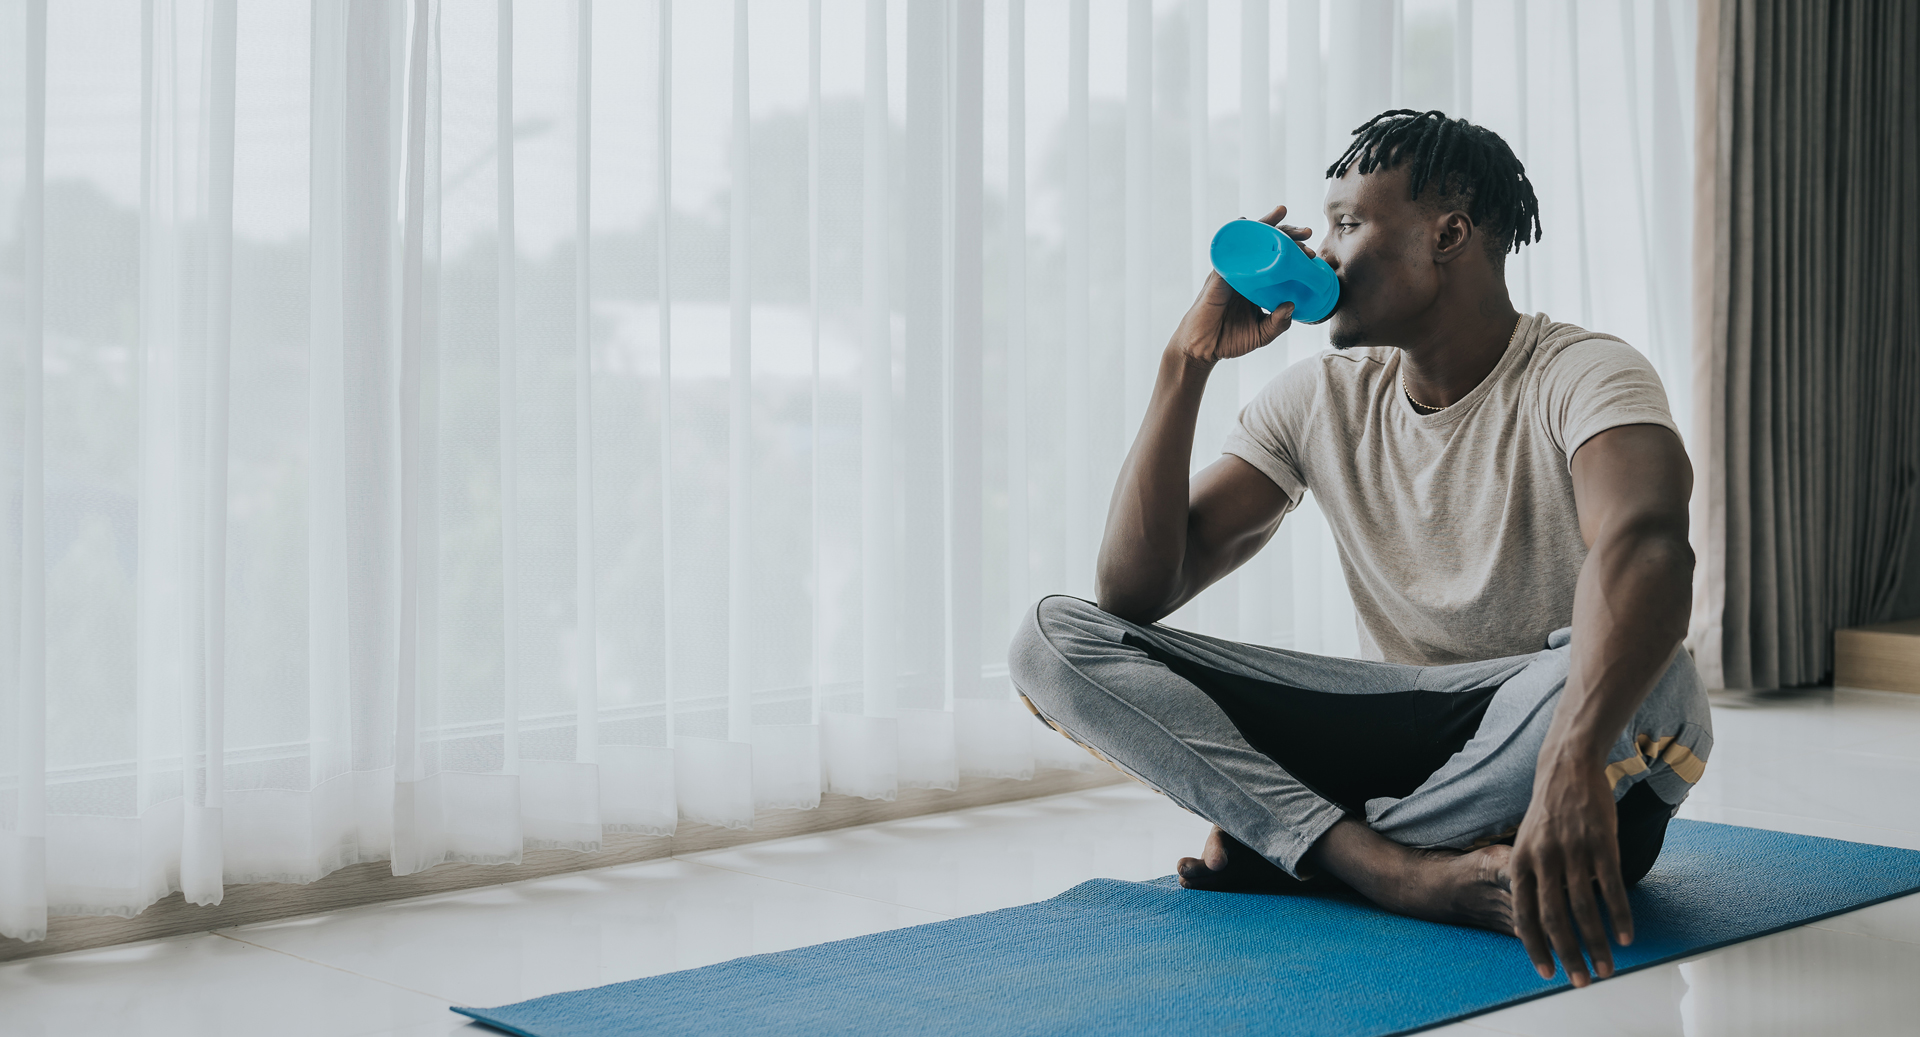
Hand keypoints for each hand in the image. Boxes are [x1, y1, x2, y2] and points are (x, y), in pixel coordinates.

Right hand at [1171, 204, 1313, 364]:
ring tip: (1281, 212)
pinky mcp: (1217, 276)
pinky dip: (1235, 235)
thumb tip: (1292, 305)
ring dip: (1264, 226)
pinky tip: (1244, 222)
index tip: (1312, 252)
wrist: (1202, 349)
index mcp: (1257, 286)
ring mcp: (1231, 273)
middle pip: (1266, 247)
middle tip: (1306, 232)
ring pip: (1249, 243)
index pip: (1277, 263)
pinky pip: (1227, 252)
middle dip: (1286, 235)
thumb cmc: (1230, 340)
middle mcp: (1245, 275)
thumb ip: (1278, 323)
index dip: (1294, 254)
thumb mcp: (1262, 334)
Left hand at [1509, 749, 1633, 986]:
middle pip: (1554, 918)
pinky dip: (1619, 915)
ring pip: (1584, 908)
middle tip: (1582, 981)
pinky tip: (1625, 936)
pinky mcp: (1600, 841)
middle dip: (1569, 954)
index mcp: (1520, 862)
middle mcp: (1543, 859)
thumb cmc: (1548, 813)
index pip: (1524, 914)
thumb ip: (1532, 879)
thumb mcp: (1528, 844)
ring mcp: (1572, 850)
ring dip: (1597, 943)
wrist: (1567, 768)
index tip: (1547, 973)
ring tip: (1607, 968)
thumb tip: (1538, 921)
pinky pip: (1611, 886)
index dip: (1535, 946)